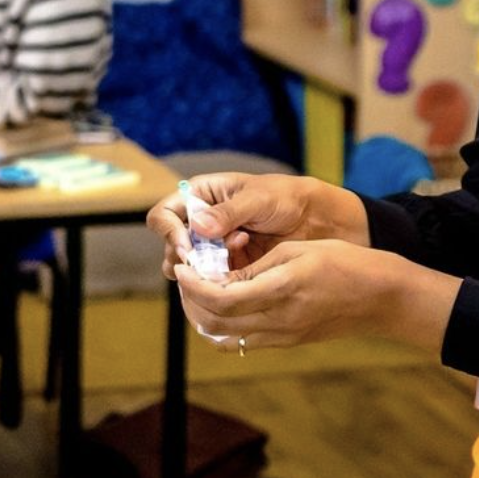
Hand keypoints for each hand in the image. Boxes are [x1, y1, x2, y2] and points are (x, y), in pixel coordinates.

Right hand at [146, 172, 367, 280]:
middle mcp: (200, 222)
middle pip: (171, 246)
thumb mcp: (258, 199)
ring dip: (204, 270)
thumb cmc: (285, 197)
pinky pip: (210, 281)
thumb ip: (229, 213)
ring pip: (188, 268)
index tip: (187, 246)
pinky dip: (220, 282)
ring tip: (233, 260)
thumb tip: (198, 227)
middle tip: (209, 261)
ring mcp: (212, 247)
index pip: (165, 214)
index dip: (169, 232)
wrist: (313, 221)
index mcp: (200, 195)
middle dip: (187, 257)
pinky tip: (242, 272)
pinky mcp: (226, 268)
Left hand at [173, 239, 459, 353]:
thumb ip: (257, 266)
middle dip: (191, 302)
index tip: (181, 268)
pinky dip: (225, 326)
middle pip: (216, 323)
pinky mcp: (288, 342)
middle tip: (185, 277)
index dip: (193, 286)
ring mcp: (282, 337)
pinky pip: (244, 341)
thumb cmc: (343, 262)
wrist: (379, 296)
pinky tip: (226, 303)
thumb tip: (220, 276)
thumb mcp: (296, 251)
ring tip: (200, 290)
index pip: (220, 299)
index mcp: (280, 291)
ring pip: (226, 338)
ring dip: (205, 317)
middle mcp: (277, 321)